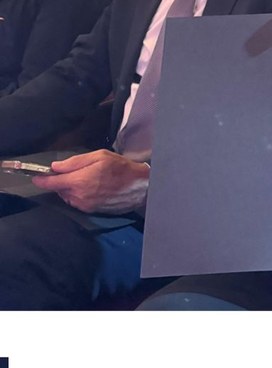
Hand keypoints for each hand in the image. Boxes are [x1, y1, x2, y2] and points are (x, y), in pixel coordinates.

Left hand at [31, 149, 149, 213]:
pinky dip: (78, 194)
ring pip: (67, 196)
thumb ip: (75, 161)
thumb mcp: (100, 156)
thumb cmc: (121, 167)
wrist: (139, 186)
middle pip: (59, 189)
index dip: (42, 179)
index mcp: (79, 181)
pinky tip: (92, 187)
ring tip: (87, 178)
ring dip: (70, 188)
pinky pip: (76, 201)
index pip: (52, 182)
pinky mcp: (90, 210)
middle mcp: (78, 196)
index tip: (36, 177)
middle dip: (62, 180)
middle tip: (75, 171)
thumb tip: (55, 166)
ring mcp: (84, 205)